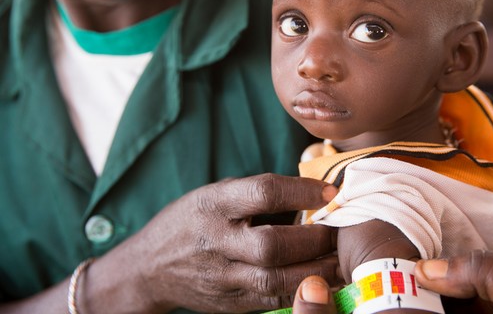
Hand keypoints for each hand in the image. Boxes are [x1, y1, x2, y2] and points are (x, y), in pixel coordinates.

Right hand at [90, 174, 339, 312]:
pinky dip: (301, 290)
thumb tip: (310, 195)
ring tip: (341, 258)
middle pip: (272, 244)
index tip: (330, 191)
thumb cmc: (191, 221)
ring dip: (316, 270)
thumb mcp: (215, 195)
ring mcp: (221, 277)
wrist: (150, 268)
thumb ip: (256, 195)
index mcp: (213, 205)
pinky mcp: (229, 304)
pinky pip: (272, 301)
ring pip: (275, 279)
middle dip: (314, 238)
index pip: (262, 193)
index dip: (301, 191)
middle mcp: (216, 241)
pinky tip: (321, 280)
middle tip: (340, 231)